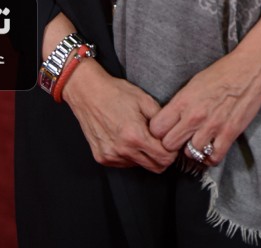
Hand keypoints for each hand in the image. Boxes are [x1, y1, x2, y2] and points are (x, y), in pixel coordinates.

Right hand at [62, 58, 177, 172]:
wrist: (87, 92)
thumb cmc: (115, 92)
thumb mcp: (144, 99)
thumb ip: (161, 119)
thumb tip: (172, 133)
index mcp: (135, 136)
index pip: (165, 158)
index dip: (172, 151)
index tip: (171, 142)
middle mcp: (123, 150)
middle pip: (155, 168)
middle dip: (162, 157)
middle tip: (159, 141)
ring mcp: (111, 156)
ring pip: (139, 166)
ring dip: (144, 155)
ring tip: (138, 135)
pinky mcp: (102, 158)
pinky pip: (124, 163)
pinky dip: (129, 155)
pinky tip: (125, 138)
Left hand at [149, 7, 260, 165]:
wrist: (249, 69)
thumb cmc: (221, 73)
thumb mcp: (193, 83)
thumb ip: (180, 103)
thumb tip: (170, 119)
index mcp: (183, 101)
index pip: (156, 128)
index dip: (158, 132)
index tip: (165, 130)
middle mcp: (194, 116)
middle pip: (169, 145)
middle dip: (172, 143)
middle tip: (180, 138)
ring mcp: (212, 127)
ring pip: (190, 154)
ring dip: (193, 149)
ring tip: (198, 141)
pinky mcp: (229, 134)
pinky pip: (213, 158)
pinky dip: (211, 156)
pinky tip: (212, 147)